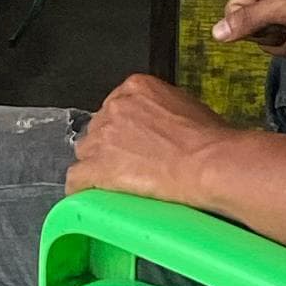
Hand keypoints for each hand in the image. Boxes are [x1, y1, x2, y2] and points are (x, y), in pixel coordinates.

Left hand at [66, 72, 246, 208]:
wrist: (207, 163)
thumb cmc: (209, 140)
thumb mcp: (187, 107)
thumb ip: (163, 110)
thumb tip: (162, 125)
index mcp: (135, 87)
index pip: (115, 107)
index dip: (123, 128)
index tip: (132, 141)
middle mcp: (114, 107)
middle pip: (98, 128)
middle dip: (110, 146)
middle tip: (130, 164)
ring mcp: (103, 137)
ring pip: (86, 152)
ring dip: (97, 166)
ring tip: (117, 183)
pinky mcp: (97, 167)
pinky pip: (76, 179)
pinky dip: (82, 189)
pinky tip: (91, 198)